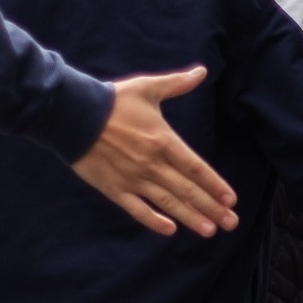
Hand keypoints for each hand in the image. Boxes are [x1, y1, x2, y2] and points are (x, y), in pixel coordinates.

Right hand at [71, 66, 239, 237]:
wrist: (71, 114)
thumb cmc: (112, 100)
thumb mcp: (148, 88)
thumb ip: (177, 84)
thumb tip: (202, 71)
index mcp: (164, 141)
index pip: (196, 169)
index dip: (215, 185)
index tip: (230, 200)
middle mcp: (152, 164)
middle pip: (188, 190)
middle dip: (212, 208)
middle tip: (231, 223)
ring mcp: (133, 179)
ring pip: (167, 203)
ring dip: (190, 218)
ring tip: (209, 231)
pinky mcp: (114, 188)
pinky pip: (137, 209)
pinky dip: (153, 221)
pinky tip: (169, 230)